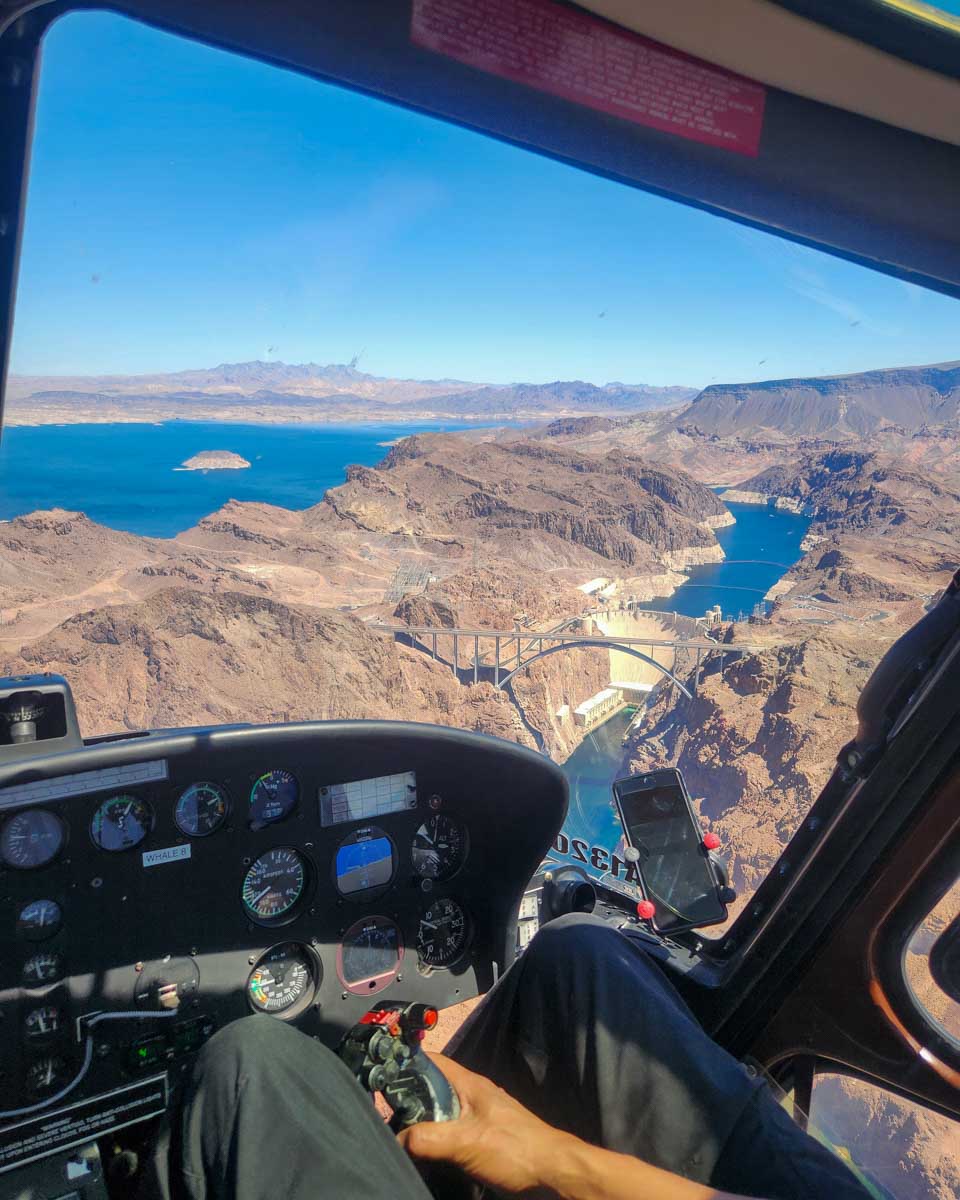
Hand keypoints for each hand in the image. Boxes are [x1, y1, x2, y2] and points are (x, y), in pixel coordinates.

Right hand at [397, 1053, 569, 1194]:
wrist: (553, 1175)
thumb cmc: (516, 1149)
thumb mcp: (466, 1141)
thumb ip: (429, 1138)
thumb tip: (397, 1139)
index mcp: (469, 1084)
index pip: (431, 1060)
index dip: (406, 1062)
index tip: (380, 1073)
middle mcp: (471, 1096)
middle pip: (432, 1089)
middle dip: (408, 1099)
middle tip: (384, 1116)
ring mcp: (477, 1118)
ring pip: (440, 1113)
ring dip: (422, 1124)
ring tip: (399, 1138)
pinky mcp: (481, 1140)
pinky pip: (450, 1134)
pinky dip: (435, 1142)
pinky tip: (424, 1156)